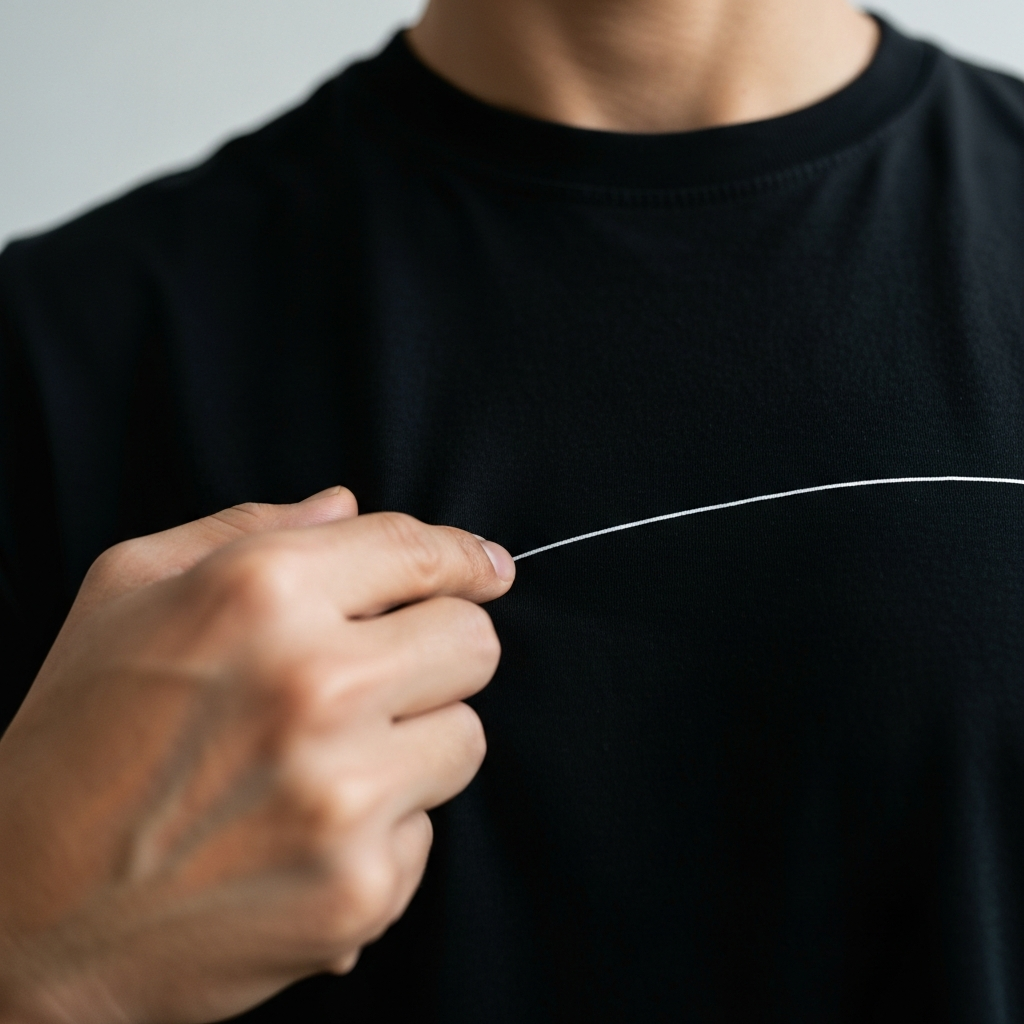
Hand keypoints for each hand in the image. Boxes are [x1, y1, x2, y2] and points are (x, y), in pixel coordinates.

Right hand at [0, 488, 513, 1023]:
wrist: (17, 911)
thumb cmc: (74, 734)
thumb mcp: (128, 590)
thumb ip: (247, 527)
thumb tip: (348, 507)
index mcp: (263, 592)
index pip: (419, 553)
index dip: (464, 558)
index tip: (487, 570)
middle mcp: (315, 684)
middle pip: (473, 642)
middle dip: (436, 651)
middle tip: (380, 677)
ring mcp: (344, 794)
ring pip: (465, 737)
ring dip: (413, 743)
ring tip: (327, 763)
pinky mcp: (359, 890)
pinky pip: (429, 830)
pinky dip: (382, 830)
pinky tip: (304, 835)